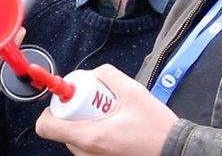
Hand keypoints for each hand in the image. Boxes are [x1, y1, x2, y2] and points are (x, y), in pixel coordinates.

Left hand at [34, 64, 177, 155]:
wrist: (176, 152)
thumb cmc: (157, 129)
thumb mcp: (133, 91)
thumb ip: (107, 74)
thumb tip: (90, 74)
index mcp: (90, 136)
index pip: (46, 126)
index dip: (51, 108)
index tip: (68, 97)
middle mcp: (86, 153)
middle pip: (61, 127)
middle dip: (74, 111)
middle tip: (96, 102)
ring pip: (74, 136)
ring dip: (85, 122)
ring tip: (110, 115)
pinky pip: (86, 145)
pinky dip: (94, 132)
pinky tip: (114, 127)